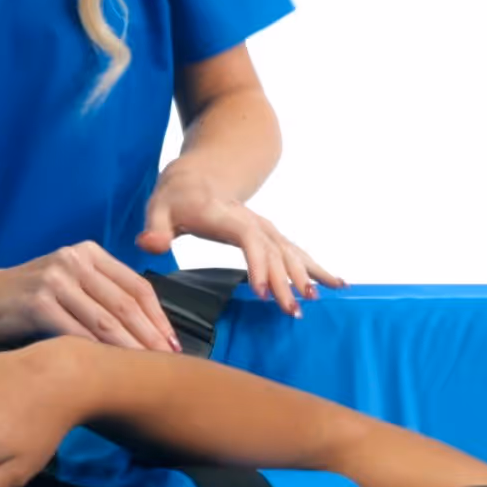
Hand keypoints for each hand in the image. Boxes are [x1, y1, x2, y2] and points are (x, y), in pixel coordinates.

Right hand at [0, 243, 180, 351]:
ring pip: (105, 320)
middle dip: (151, 336)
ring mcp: (55, 279)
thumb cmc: (28, 299)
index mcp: (88, 253)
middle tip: (168, 363)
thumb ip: (102, 295)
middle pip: (125, 304)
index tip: (173, 344)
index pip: (137, 286)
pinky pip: (77, 332)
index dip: (159, 318)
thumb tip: (148, 330)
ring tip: (146, 369)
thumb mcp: (70, 284)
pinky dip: (98, 352)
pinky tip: (110, 369)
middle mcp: (74, 260)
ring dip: (130, 348)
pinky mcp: (37, 302)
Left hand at [137, 164, 345, 317]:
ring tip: (317, 299)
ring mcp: (264, 228)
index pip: (247, 238)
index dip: (257, 263)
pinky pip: (296, 252)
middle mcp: (251, 221)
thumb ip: (154, 227)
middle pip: (274, 249)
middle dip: (286, 279)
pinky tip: (337, 284)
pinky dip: (316, 267)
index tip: (262, 291)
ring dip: (306, 274)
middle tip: (293, 309)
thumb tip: (149, 244)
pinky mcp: (270, 236)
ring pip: (290, 251)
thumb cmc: (175, 198)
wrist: (197, 177)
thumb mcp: (158, 208)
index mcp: (225, 216)